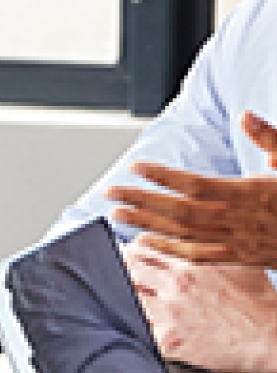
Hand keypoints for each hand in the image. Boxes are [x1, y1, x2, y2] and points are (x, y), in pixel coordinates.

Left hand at [109, 111, 276, 265]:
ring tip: (117, 214)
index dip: (165, 177)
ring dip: (147, 224)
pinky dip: (169, 249)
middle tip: (110, 193)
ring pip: (183, 235)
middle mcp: (238, 220)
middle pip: (180, 212)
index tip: (136, 167)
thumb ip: (271, 139)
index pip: (197, 185)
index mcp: (250, 193)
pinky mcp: (239, 258)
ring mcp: (237, 242)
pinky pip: (198, 257)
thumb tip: (247, 114)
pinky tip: (146, 241)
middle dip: (143, 202)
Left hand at [123, 239, 276, 372]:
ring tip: (118, 295)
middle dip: (119, 269)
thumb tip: (188, 232)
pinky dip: (129, 323)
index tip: (126, 252)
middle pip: (127, 269)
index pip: (141, 247)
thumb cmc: (257, 299)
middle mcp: (173, 287)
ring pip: (125, 298)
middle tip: (115, 272)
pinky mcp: (168, 342)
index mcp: (188, 263)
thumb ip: (205, 245)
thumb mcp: (235, 259)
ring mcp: (168, 315)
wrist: (269, 337)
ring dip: (121, 295)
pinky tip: (128, 321)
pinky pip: (135, 329)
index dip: (130, 249)